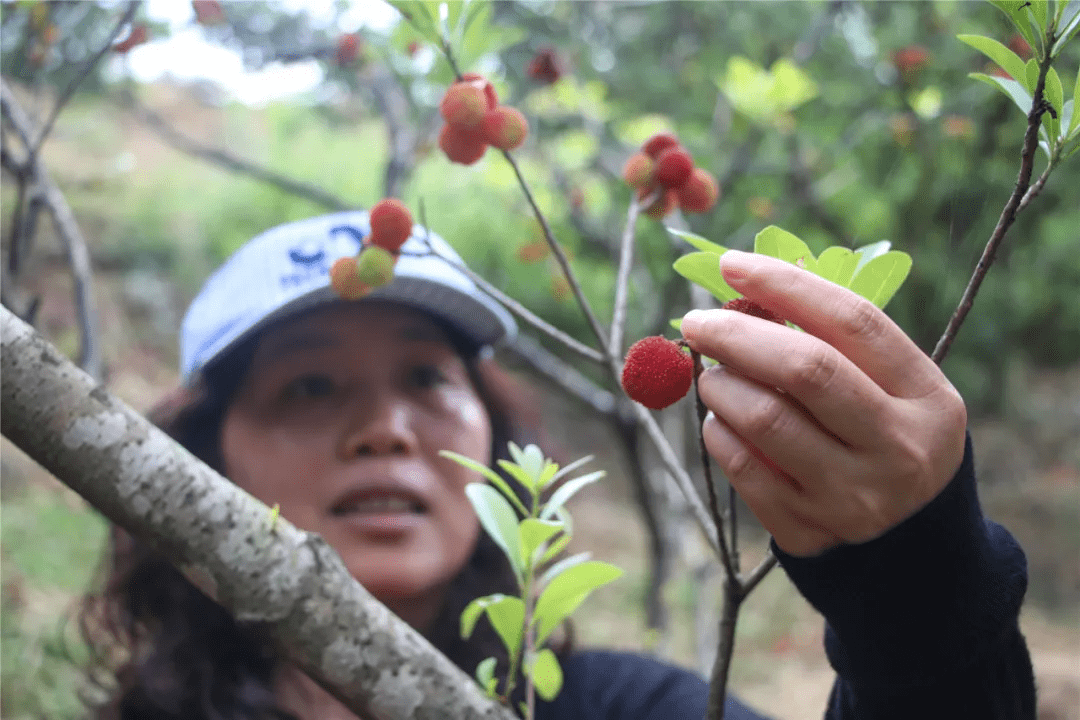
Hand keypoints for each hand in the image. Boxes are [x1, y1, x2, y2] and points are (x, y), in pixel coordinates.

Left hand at [680, 250, 966, 556]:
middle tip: (698, 321)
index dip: (786, 285)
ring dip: (721, 385)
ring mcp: (852, 496)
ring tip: (713, 375)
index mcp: (927, 397)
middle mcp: (897, 448)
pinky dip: (718, 431)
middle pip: (805, 369)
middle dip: (737, 334)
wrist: (907, 544)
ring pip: (765, 419)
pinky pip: (741, 466)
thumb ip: (835, 343)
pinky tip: (719, 418)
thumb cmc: (884, 439)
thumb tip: (748, 289)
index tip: (732, 264)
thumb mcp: (893, 390)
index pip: (852, 321)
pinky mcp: (807, 530)